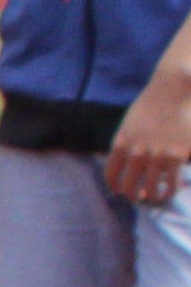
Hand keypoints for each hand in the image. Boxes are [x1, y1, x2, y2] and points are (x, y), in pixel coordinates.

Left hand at [112, 69, 190, 211]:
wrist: (173, 88)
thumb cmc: (154, 102)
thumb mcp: (131, 121)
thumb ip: (127, 140)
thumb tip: (125, 156)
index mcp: (121, 142)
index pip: (112, 173)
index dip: (115, 186)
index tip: (119, 192)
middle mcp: (136, 152)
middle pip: (130, 185)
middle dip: (133, 195)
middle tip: (139, 198)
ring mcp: (156, 155)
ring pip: (150, 187)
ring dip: (151, 197)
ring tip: (154, 198)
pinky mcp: (175, 155)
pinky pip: (170, 182)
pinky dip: (169, 191)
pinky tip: (169, 193)